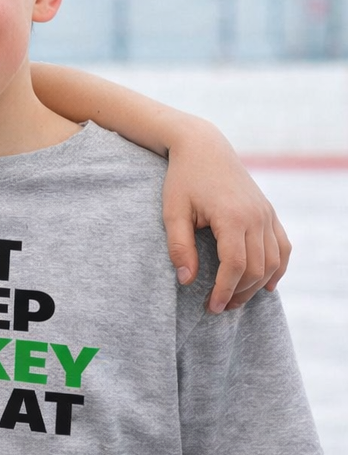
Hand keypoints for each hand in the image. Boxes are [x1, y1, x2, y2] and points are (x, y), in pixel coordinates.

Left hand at [162, 120, 288, 311]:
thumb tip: (186, 280)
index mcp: (232, 217)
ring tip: (234, 298)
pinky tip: (266, 285)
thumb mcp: (172, 212)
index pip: (235, 266)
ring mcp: (266, 214)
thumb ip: (179, 247)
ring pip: (273, 261)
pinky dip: (278, 268)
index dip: (224, 290)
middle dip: (239, 292)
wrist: (204, 147)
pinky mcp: (269, 212)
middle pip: (257, 268)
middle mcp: (256, 217)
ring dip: (256, 285)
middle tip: (219, 307)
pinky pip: (282, 246)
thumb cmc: (183, 179)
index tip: (211, 307)